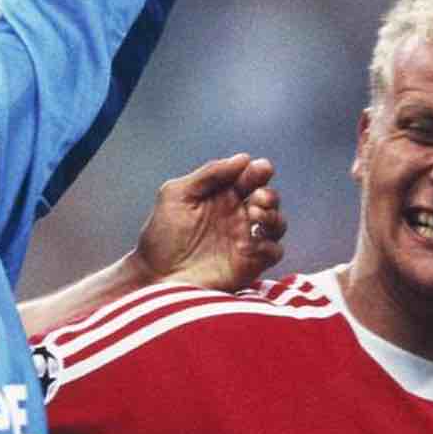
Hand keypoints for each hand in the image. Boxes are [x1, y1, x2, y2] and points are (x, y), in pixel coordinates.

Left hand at [132, 152, 285, 291]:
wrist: (155, 274)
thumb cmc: (162, 234)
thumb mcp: (177, 195)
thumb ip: (208, 174)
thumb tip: (244, 158)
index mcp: (221, 195)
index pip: (249, 177)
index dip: (258, 170)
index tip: (257, 168)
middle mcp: (237, 215)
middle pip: (268, 197)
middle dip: (268, 193)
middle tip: (257, 197)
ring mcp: (245, 239)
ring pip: (276, 223)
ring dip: (273, 216)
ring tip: (255, 215)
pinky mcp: (250, 264)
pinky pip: (274, 251)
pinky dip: (270, 244)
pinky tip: (251, 241)